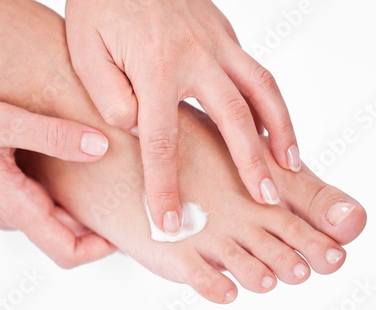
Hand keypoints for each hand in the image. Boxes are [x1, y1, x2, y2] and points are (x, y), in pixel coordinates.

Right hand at [0, 86, 115, 267]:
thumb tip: (98, 147)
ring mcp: (7, 204)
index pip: (66, 251)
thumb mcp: (1, 121)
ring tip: (109, 179)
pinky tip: (78, 166)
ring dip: (84, 206)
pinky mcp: (4, 191)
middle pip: (66, 235)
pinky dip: (66, 193)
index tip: (126, 230)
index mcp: (16, 206)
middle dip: (100, 223)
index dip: (101, 249)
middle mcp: (13, 213)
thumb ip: (52, 136)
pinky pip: (43, 203)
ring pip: (55, 218)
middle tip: (126, 198)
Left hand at [66, 0, 299, 232]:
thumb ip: (111, 97)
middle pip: (234, 118)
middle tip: (266, 199)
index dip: (165, 187)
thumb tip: (142, 131)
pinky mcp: (224, 32)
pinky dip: (269, 102)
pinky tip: (272, 124)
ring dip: (281, 129)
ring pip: (262, 88)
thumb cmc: (99, 5)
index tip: (170, 222)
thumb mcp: (85, 51)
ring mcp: (216, 40)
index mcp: (154, 66)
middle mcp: (195, 55)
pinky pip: (255, 70)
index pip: (162, 143)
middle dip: (252, 164)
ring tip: (290, 164)